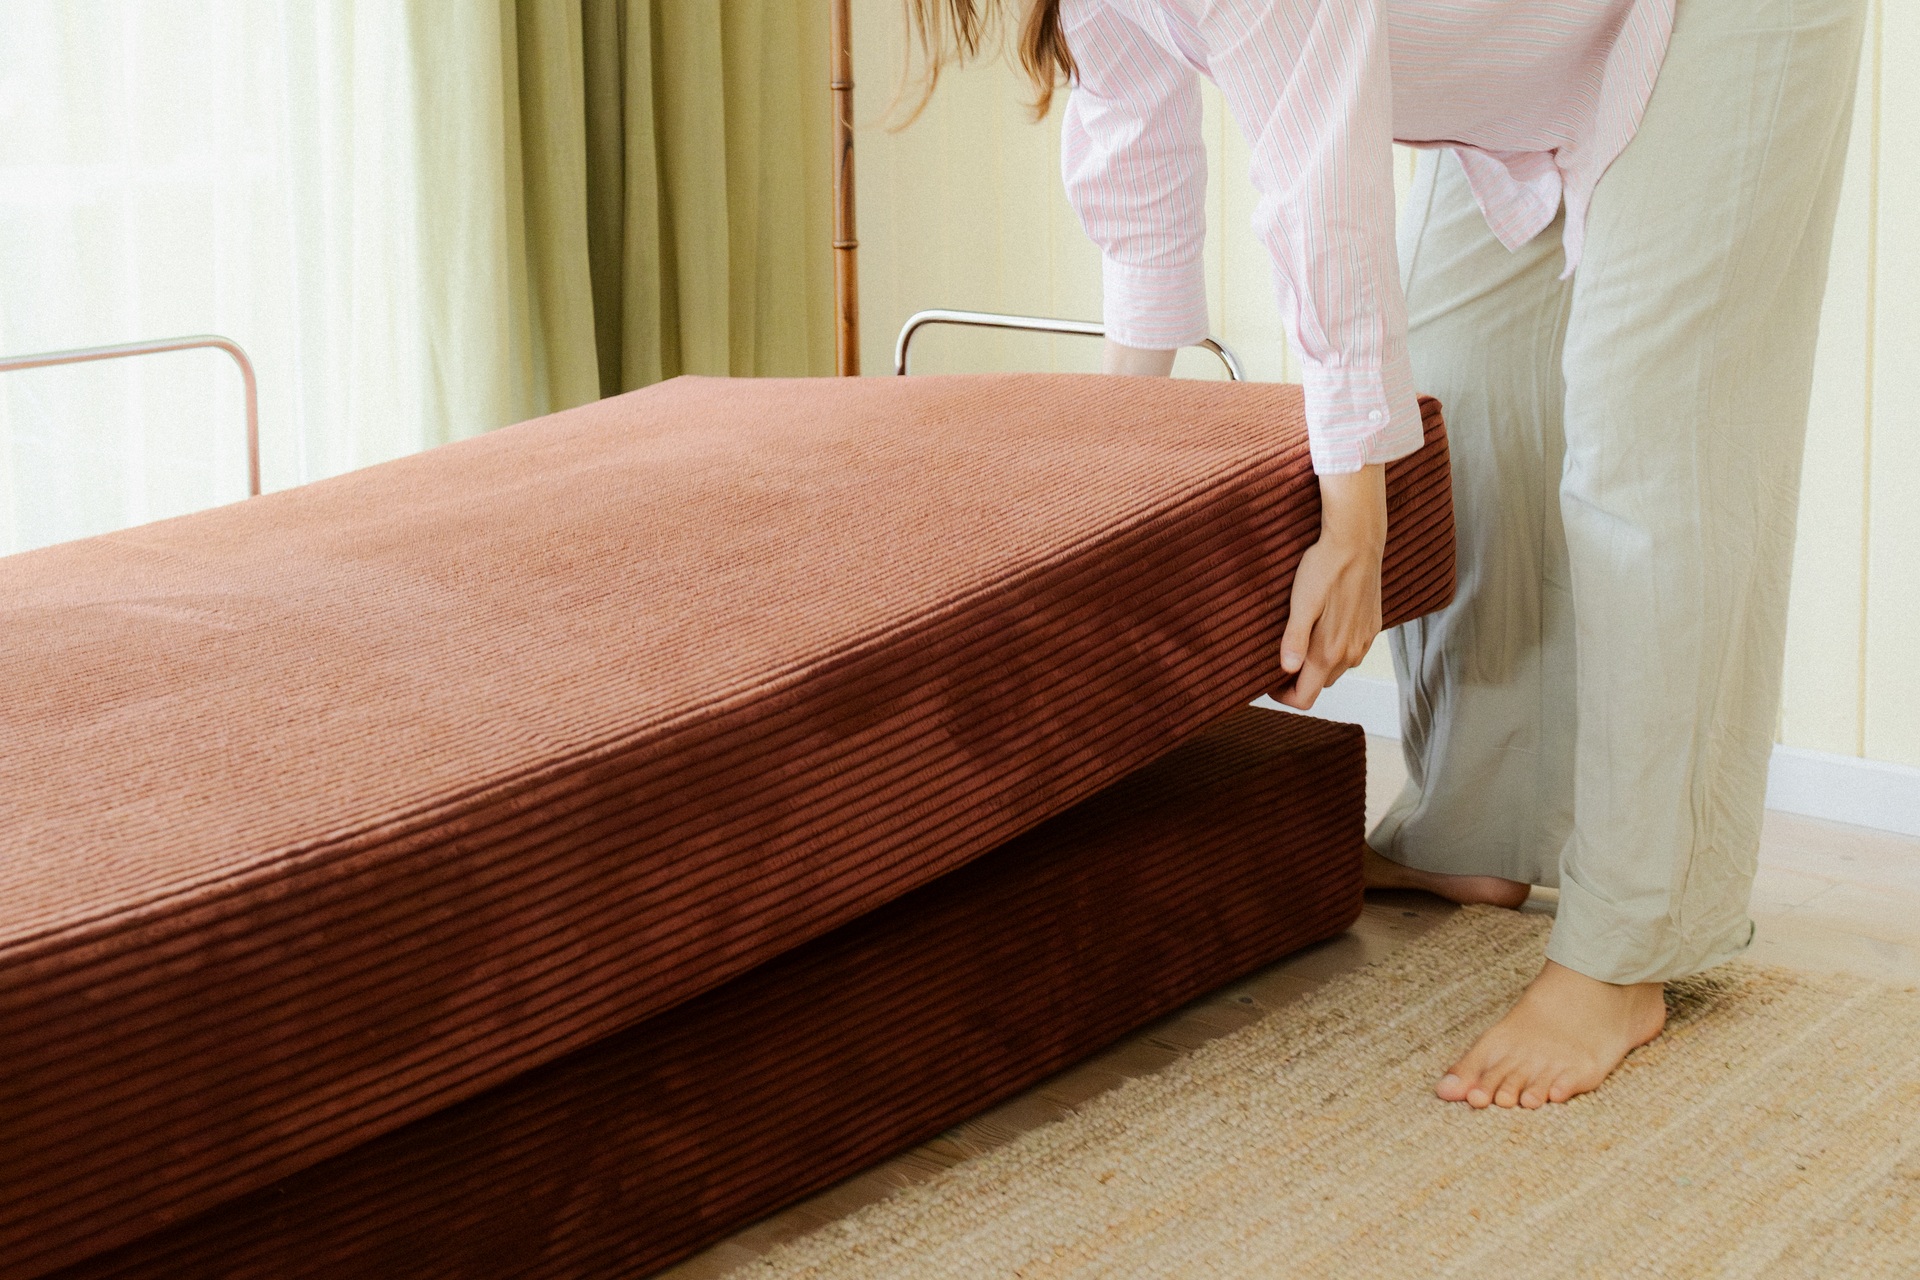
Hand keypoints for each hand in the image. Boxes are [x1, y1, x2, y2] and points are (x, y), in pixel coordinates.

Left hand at [1278, 463, 1385, 709]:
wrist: (1358, 541)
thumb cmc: (1325, 568)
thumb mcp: (1301, 603)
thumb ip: (1294, 640)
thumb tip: (1286, 670)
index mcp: (1329, 652)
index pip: (1306, 697)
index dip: (1283, 697)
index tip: (1268, 682)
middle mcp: (1351, 653)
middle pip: (1320, 684)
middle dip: (1298, 680)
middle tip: (1277, 658)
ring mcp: (1364, 641)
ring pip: (1336, 668)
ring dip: (1316, 664)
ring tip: (1298, 641)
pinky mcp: (1372, 627)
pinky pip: (1350, 651)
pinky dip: (1333, 649)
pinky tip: (1322, 627)